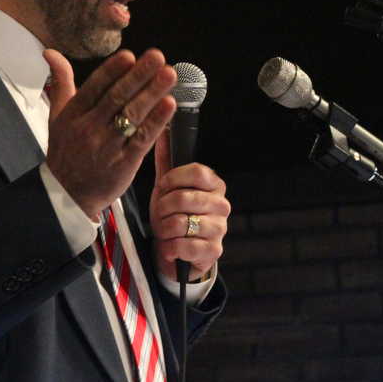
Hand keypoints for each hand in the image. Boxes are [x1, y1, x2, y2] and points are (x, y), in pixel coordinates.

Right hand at [43, 48, 176, 219]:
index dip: (112, 70)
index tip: (129, 55)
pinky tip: (169, 105)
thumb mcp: (57, 116)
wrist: (66, 195)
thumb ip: (61, 82)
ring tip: (169, 75)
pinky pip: (142, 139)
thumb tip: (50, 53)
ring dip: (152, 94)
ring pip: (131, 116)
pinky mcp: (124, 163)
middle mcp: (89, 128)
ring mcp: (107, 146)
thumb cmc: (65, 152)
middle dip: (138, 75)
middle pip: (116, 98)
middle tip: (157, 57)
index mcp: (73, 114)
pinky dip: (156, 122)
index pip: (94, 87)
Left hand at [149, 129, 229, 279]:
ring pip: (182, 223)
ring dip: (164, 229)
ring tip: (164, 231)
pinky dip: (170, 248)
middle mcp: (222, 205)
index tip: (162, 187)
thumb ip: (166, 160)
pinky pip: (186, 245)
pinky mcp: (214, 250)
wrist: (177, 252)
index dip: (173, 179)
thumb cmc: (173, 215)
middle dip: (162, 208)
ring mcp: (220, 229)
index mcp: (214, 185)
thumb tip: (163, 129)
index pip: (197, 171)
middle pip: (185, 197)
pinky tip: (171, 247)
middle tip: (159, 214)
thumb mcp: (167, 188)